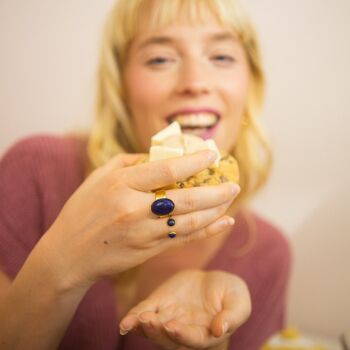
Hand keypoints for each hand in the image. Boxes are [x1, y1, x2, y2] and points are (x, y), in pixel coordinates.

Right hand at [40, 151, 239, 290]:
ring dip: (216, 210)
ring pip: (189, 222)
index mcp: (121, 184)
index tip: (213, 155)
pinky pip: (183, 240)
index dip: (194, 161)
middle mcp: (133, 208)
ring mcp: (142, 232)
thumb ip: (130, 162)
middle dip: (215, 190)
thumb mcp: (99, 177)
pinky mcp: (147, 251)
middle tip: (234, 183)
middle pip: (185, 198)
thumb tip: (161, 154)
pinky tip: (225, 222)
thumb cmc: (83, 210)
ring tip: (231, 199)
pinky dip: (207, 231)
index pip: (167, 169)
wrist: (68, 254)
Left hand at [119, 270, 250, 349]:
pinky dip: (134, 318)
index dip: (183, 335)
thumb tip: (220, 329)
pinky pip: (145, 312)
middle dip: (157, 332)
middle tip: (149, 321)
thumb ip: (233, 316)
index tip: (173, 326)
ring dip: (143, 327)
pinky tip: (125, 322)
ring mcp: (169, 318)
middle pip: (168, 339)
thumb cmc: (231, 294)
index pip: (193, 339)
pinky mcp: (159, 304)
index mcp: (206, 335)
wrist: (215, 280)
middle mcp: (184, 331)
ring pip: (153, 329)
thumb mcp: (239, 302)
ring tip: (136, 320)